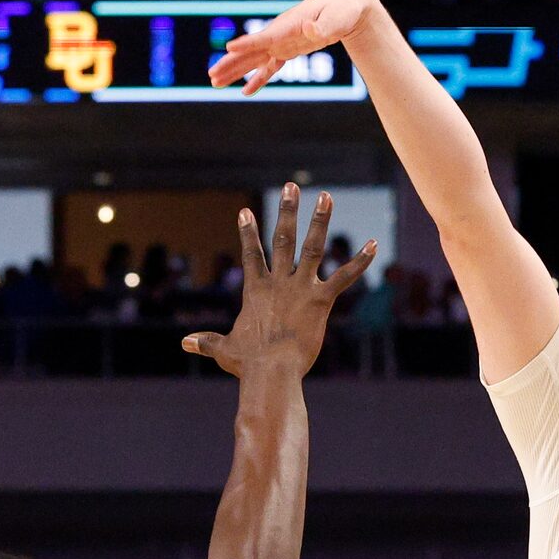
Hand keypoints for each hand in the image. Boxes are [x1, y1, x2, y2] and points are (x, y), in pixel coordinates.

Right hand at [182, 184, 374, 376]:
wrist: (271, 372)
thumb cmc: (248, 363)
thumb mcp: (223, 350)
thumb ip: (206, 342)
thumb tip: (184, 344)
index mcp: (256, 290)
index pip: (251, 254)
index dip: (248, 232)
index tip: (245, 211)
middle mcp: (279, 282)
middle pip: (283, 238)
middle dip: (287, 211)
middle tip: (291, 187)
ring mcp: (301, 288)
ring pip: (312, 247)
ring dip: (319, 220)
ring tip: (325, 196)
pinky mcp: (321, 301)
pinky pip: (344, 277)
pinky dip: (360, 261)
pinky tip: (374, 243)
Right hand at [207, 0, 379, 96]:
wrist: (345, 4)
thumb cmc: (342, 10)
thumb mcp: (337, 18)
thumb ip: (323, 26)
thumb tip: (312, 30)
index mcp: (289, 26)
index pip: (264, 38)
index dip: (247, 44)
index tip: (228, 49)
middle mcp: (280, 34)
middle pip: (250, 52)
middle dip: (231, 64)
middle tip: (211, 76)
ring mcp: (282, 42)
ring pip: (254, 60)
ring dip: (235, 71)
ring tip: (215, 83)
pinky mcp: (288, 50)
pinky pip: (269, 67)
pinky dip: (258, 79)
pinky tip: (245, 92)